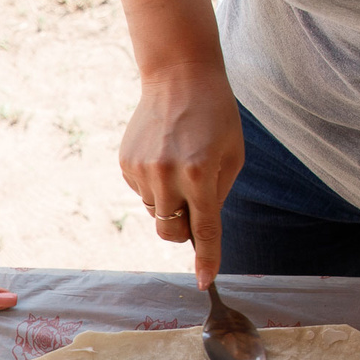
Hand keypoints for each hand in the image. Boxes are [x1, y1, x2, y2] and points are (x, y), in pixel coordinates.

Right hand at [118, 60, 243, 286]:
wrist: (179, 76)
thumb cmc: (216, 115)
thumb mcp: (233, 156)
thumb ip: (217, 196)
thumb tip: (198, 231)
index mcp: (201, 173)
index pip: (204, 230)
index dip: (207, 259)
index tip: (206, 283)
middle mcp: (167, 175)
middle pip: (170, 231)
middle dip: (182, 229)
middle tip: (195, 204)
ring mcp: (142, 170)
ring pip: (156, 212)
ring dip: (169, 200)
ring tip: (179, 163)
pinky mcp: (126, 163)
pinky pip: (142, 193)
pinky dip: (155, 184)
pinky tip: (163, 154)